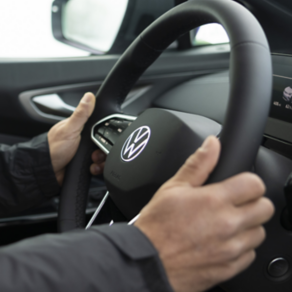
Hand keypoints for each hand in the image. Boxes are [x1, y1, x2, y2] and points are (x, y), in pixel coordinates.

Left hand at [47, 92, 98, 184]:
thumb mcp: (69, 129)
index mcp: (80, 129)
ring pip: (103, 157)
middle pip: (104, 144)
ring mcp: (84, 153)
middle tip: (94, 155)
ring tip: (91, 163)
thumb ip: (80, 114)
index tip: (104, 140)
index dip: (106, 135)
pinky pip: (98, 168)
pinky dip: (97, 170)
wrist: (47, 171)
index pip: (101, 128)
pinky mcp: (84, 165)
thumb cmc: (54, 149)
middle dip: (103, 152)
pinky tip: (90, 169)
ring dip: (100, 162)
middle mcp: (83, 141)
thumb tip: (89, 96)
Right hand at [135, 136, 274, 291]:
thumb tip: (212, 144)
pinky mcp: (231, 267)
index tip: (238, 186)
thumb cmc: (155, 226)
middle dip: (252, 204)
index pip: (255, 184)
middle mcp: (228, 224)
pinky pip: (250, 255)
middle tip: (233, 205)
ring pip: (260, 233)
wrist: (147, 260)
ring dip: (247, 227)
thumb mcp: (172, 188)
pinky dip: (240, 249)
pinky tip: (221, 243)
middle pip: (265, 209)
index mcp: (214, 200)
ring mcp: (231, 248)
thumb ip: (198, 164)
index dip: (247, 182)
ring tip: (224, 226)